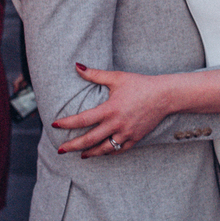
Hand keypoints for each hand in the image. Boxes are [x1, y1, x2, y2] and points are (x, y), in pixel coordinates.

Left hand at [51, 65, 171, 157]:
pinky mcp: (135, 138)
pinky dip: (108, 153)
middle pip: (90, 139)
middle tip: (60, 150)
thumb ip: (95, 74)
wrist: (164, 96)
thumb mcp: (117, 77)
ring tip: (81, 154)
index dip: (67, 123)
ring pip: (104, 149)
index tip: (55, 125)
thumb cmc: (139, 84)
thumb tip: (77, 66)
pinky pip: (119, 150)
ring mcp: (126, 133)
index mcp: (110, 109)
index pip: (83, 120)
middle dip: (73, 146)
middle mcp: (116, 124)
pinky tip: (101, 152)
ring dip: (90, 153)